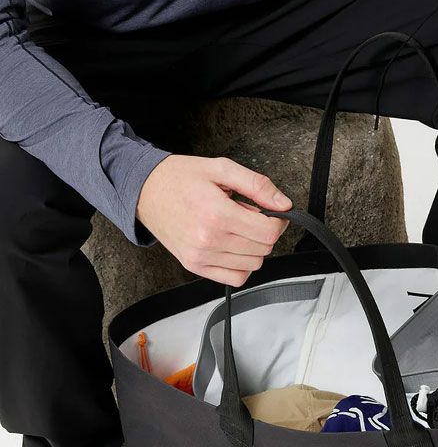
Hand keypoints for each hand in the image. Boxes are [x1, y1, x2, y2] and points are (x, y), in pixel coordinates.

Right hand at [136, 155, 292, 286]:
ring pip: (253, 264)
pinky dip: (241, 265)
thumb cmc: (180, 178)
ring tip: (235, 227)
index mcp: (218, 214)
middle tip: (248, 215)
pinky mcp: (195, 267)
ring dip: (252, 247)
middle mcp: (209, 240)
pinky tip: (232, 246)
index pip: (269, 232)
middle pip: (264, 249)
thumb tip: (284, 204)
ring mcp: (201, 257)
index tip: (272, 212)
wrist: (144, 190)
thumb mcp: (221, 169)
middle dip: (264, 232)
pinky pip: (236, 278)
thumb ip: (257, 185)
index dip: (277, 221)